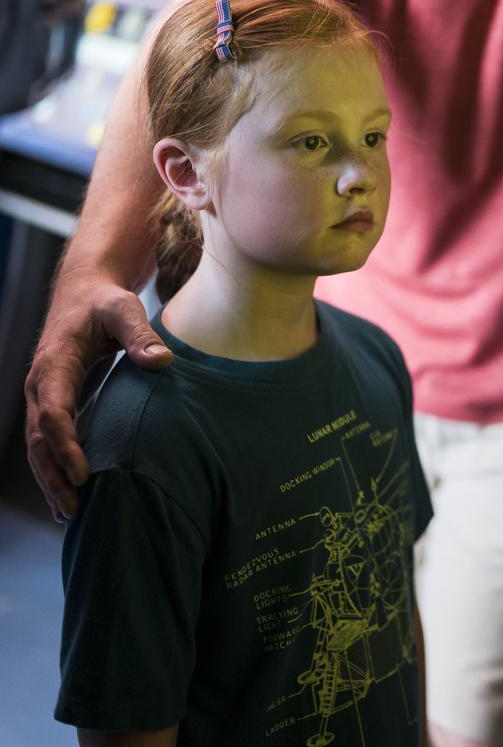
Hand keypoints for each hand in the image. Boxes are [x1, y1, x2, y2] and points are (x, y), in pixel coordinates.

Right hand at [25, 271, 171, 521]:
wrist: (85, 291)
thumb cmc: (107, 301)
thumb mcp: (125, 309)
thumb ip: (141, 334)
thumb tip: (162, 361)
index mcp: (54, 364)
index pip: (53, 413)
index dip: (65, 445)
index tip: (82, 474)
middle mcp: (41, 385)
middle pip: (38, 439)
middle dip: (53, 476)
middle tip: (73, 510)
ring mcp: (43, 395)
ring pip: (38, 446)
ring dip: (50, 480)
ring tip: (69, 515)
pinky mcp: (54, 402)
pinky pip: (48, 441)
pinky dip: (55, 469)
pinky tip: (69, 496)